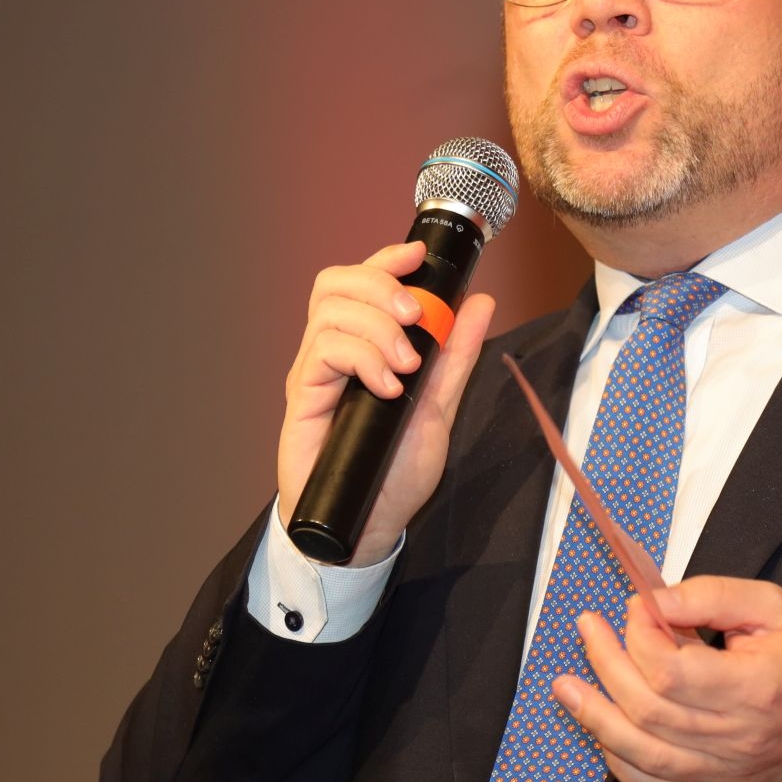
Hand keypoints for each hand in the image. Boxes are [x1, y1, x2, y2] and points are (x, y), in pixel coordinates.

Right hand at [275, 242, 495, 566]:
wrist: (367, 526)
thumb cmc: (394, 470)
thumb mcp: (439, 406)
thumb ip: (455, 355)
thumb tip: (480, 302)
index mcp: (362, 344)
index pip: (361, 280)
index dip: (386, 259)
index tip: (417, 255)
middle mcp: (332, 351)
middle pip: (336, 283)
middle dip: (381, 286)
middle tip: (416, 317)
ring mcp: (313, 372)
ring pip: (330, 312)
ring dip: (377, 328)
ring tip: (405, 367)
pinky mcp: (301, 397)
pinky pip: (322, 352)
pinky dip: (362, 359)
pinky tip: (386, 388)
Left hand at [553, 575, 781, 781]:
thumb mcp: (773, 605)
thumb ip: (714, 595)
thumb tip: (654, 598)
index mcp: (754, 688)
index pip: (672, 671)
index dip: (641, 635)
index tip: (637, 606)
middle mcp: (735, 736)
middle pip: (648, 709)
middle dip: (605, 664)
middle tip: (587, 628)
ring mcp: (723, 770)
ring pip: (643, 754)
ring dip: (596, 718)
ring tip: (565, 687)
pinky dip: (621, 765)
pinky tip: (602, 734)